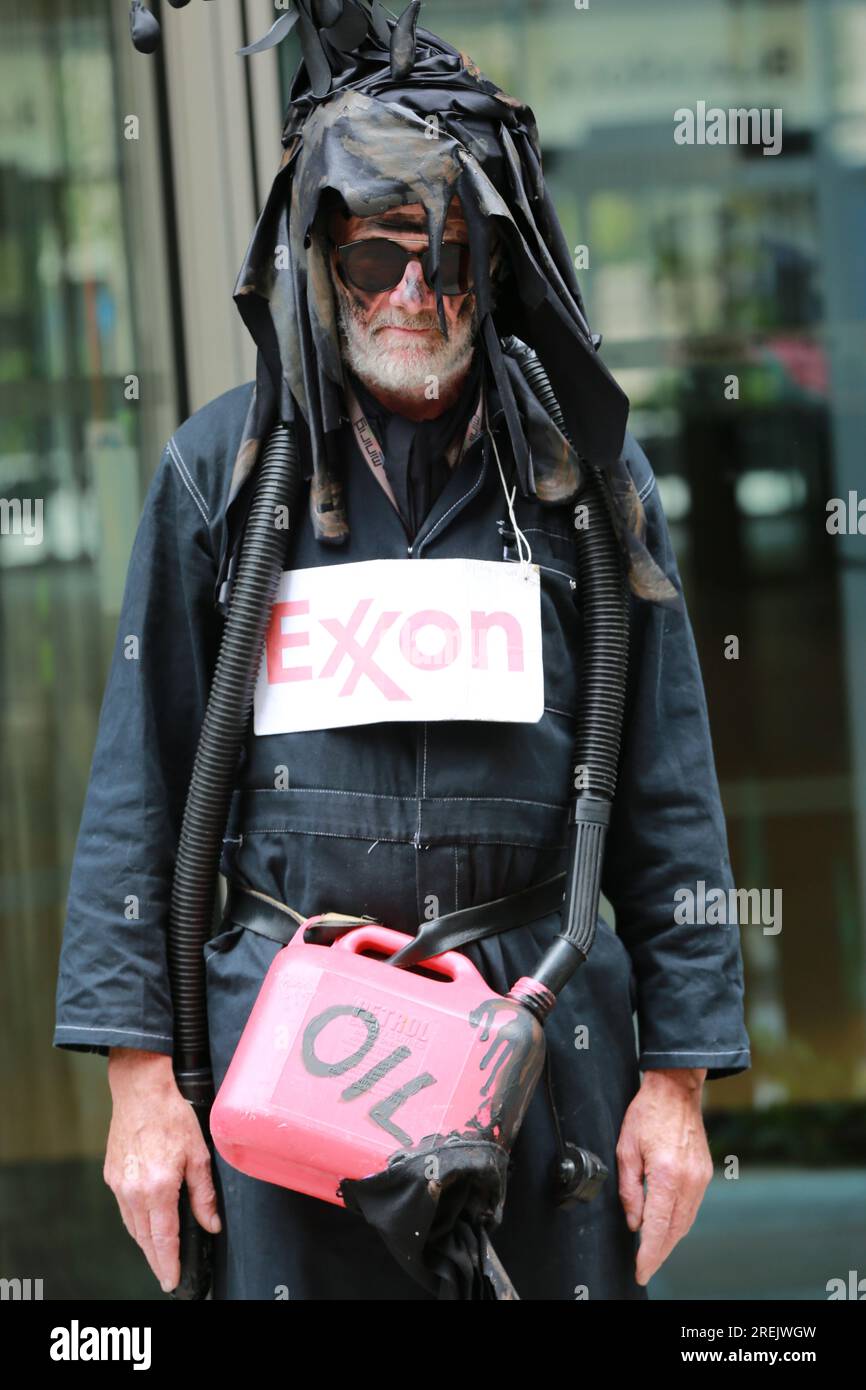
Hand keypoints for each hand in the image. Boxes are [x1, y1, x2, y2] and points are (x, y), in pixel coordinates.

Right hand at [104, 1048, 220, 1293]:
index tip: (172, 1281)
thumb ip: (204, 1194)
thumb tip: (212, 1224)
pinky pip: (124, 1209)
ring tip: (159, 1254)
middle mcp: (134, 1190)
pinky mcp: (112, 1175)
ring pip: (132, 1226)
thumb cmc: (172, 1115)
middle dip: (156, 1259)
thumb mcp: (199, 1154)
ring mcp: (119, 1184)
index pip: (163, 1238)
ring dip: (145, 1243)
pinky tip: (146, 1223)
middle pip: (144, 1238)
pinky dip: (135, 1222)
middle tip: (167, 1274)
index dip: (168, 1263)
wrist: (140, 1090)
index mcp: (158, 1187)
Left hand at [616, 1067, 711, 1285]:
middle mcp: (689, 1180)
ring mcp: (701, 1178)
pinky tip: (667, 1226)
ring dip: (670, 1240)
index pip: (658, 1226)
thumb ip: (629, 1188)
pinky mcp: (705, 1174)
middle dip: (660, 1252)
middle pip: (675, 1230)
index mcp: (667, 1174)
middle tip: (644, 1267)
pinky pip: (692, 1208)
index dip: (649, 1253)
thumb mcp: (626, 1148)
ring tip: (653, 1252)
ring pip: (686, 1222)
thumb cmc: (648, 1113)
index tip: (641, 1270)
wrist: (676, 1090)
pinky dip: (679, 1222)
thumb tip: (634, 1221)